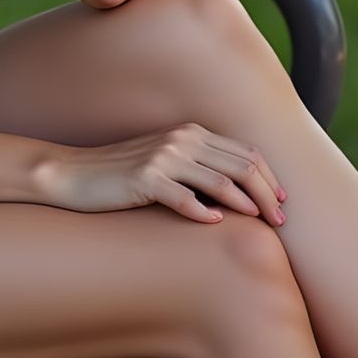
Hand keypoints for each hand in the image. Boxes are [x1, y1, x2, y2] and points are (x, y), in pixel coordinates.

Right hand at [33, 122, 285, 226]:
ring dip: (247, 205)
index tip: (283, 202)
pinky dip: (204, 212)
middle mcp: (181, 139)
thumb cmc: (122, 175)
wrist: (74, 174)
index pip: (245, 152)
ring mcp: (163, 157)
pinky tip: (216, 223)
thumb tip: (238, 193)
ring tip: (263, 224)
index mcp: (190, 133)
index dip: (270, 178)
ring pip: (221, 181)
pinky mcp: (145, 178)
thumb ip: (198, 168)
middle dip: (268, 194)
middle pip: (241, 165)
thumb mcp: (165, 162)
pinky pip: (184, 198)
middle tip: (281, 221)